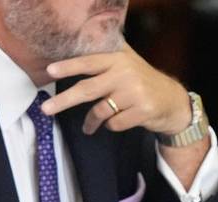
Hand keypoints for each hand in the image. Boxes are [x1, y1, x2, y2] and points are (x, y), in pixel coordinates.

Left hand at [40, 43, 192, 137]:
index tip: (50, 71)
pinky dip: (111, 126)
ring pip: (100, 111)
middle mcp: (126, 73)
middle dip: (64, 100)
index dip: (69, 67)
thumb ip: (104, 60)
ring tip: (88, 127)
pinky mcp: (143, 111)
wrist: (172, 100)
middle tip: (46, 109)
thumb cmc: (141, 82)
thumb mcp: (126, 63)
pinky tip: (120, 120)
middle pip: (88, 89)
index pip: (89, 62)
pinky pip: (114, 124)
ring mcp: (135, 93)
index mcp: (118, 59)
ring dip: (91, 122)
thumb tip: (72, 58)